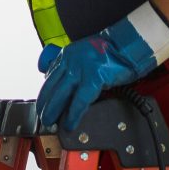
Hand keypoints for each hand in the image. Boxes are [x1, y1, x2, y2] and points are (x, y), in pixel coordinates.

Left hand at [35, 1, 168, 131]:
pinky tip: (70, 123)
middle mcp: (71, 59)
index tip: (42, 104)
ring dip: (54, 110)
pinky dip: (73, 113)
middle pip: (52, 85)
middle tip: (42, 117)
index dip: (45, 93)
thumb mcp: (83, 56)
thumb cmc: (108, 54)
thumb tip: (64, 88)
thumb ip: (72, 68)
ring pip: (62, 93)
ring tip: (50, 122)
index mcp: (67, 54)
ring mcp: (81, 68)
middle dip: (45, 103)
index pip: (50, 76)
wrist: (126, 46)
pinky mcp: (94, 77)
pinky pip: (80, 99)